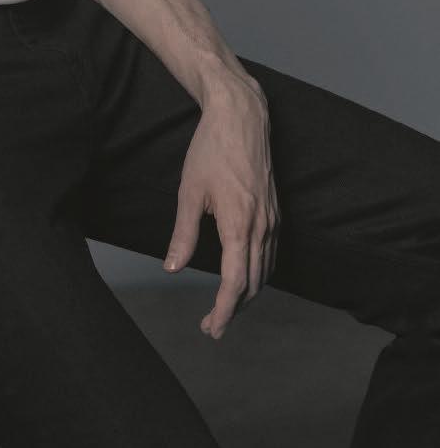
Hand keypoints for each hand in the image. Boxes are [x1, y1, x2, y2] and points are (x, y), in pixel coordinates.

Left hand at [162, 72, 279, 339]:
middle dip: (234, 309)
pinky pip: (271, 253)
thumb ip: (183, 233)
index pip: (235, 283)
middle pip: (253, 283)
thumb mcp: (189, 192)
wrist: (241, 118)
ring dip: (247, 294)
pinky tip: (245, 276)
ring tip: (226, 307)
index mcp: (239, 224)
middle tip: (212, 325)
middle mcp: (261, 226)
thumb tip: (172, 268)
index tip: (212, 329)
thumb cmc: (210, 150)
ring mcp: (272, 219)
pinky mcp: (275, 211)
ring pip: (265, 271)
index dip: (224, 311)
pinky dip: (259, 273)